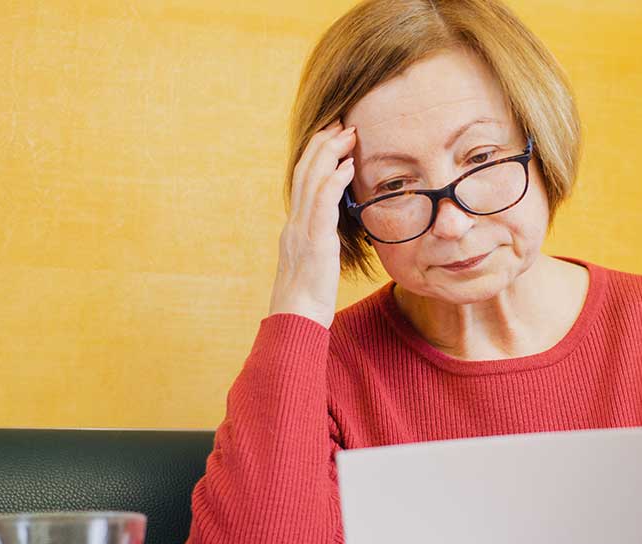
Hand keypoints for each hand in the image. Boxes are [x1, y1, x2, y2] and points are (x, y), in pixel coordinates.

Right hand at [268, 119, 356, 328]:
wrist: (296, 323)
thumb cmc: (309, 300)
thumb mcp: (317, 265)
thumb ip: (322, 243)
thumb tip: (333, 233)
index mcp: (295, 227)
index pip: (303, 180)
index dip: (316, 155)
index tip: (334, 135)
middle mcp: (294, 223)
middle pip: (305, 172)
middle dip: (323, 143)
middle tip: (342, 122)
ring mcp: (301, 231)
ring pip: (311, 181)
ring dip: (330, 153)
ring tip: (347, 134)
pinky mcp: (313, 242)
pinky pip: (322, 205)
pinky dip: (334, 181)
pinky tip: (347, 166)